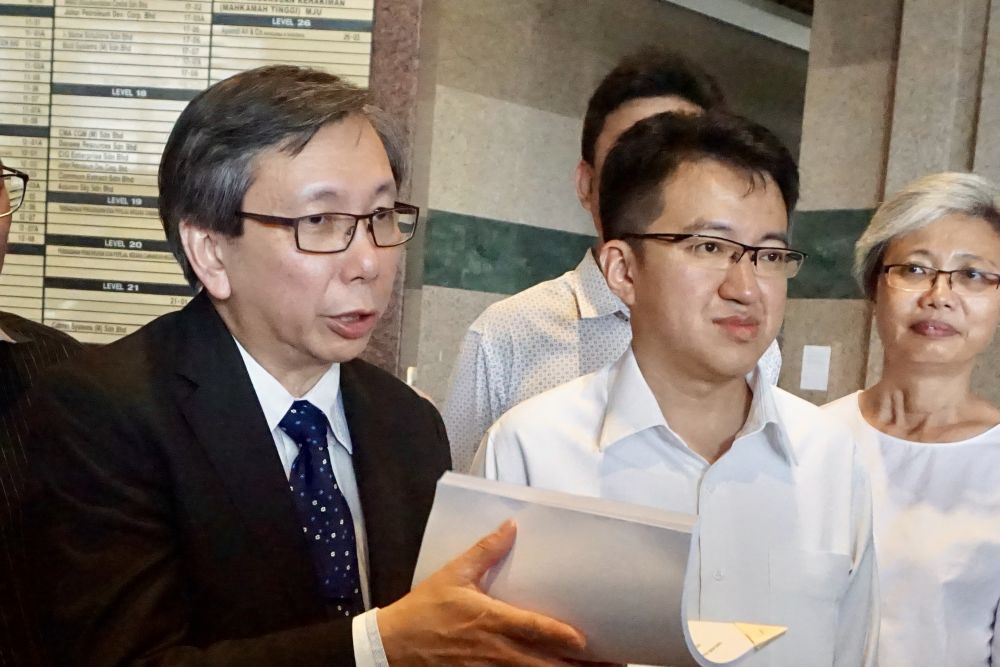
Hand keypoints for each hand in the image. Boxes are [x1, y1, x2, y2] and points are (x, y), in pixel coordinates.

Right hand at [378, 520, 608, 665]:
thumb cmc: (425, 609)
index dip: (559, 635)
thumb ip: (485, 551)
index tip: (585, 639)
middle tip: (609, 663)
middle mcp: (495, 649)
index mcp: (490, 618)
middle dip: (578, 665)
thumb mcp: (453, 574)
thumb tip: (511, 526)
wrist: (393, 646)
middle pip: (543, 662)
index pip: (532, 628)